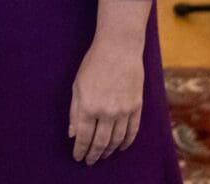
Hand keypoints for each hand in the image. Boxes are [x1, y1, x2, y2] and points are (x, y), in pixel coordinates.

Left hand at [68, 34, 144, 165]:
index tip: (78, 157)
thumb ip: (74, 112)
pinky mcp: (137, 106)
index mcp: (89, 106)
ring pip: (117, 139)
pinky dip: (127, 142)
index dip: (80, 150)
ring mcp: (124, 110)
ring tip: (103, 155)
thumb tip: (73, 134)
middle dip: (94, 154)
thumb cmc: (93, 64)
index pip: (84, 137)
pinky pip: (133, 130)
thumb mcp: (77, 86)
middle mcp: (107, 112)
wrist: (119, 48)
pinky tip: (121, 147)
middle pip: (101, 142)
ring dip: (109, 150)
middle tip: (90, 161)